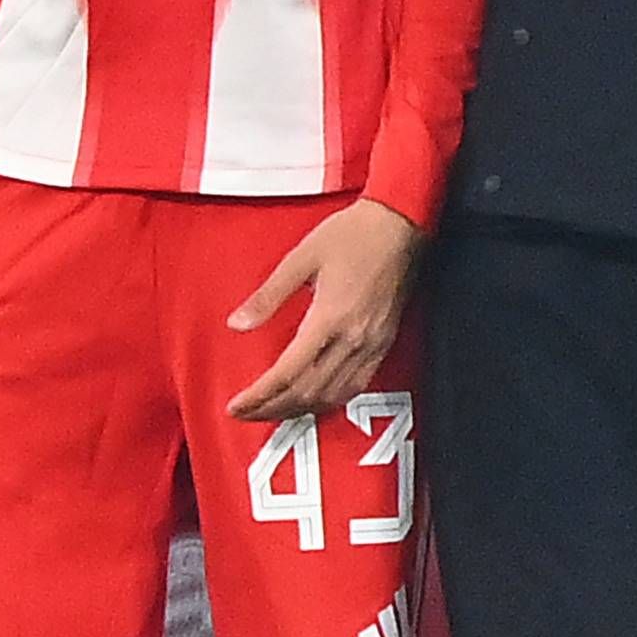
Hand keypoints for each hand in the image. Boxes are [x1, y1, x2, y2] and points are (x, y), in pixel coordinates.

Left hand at [227, 198, 422, 422]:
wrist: (400, 224)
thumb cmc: (353, 234)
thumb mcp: (301, 257)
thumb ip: (268, 296)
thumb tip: (237, 324)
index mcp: (330, 318)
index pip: (288, 372)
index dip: (259, 395)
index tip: (236, 405)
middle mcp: (353, 339)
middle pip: (307, 392)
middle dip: (272, 408)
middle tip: (245, 412)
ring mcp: (372, 345)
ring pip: (331, 396)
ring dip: (298, 410)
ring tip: (271, 410)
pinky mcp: (384, 344)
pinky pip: (354, 387)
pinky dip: (327, 401)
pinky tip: (311, 399)